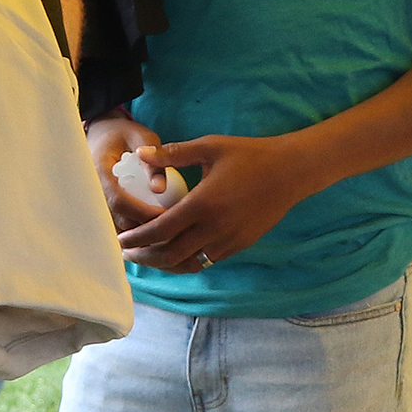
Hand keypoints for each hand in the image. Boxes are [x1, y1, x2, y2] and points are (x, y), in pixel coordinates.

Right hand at [88, 114, 172, 227]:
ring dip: (137, 230)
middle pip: (116, 219)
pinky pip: (112, 224)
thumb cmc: (123, 134)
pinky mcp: (95, 206)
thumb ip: (153, 160)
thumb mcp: (141, 137)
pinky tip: (148, 223)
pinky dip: (130, 227)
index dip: (143, 212)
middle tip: (169, 225)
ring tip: (161, 225)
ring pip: (113, 226)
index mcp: (98, 170)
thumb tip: (161, 189)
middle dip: (143, 226)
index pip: (118, 201)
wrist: (100, 135)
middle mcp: (89, 189)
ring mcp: (90, 200)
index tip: (167, 215)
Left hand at [115, 132, 329, 269]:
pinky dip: (187, 262)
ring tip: (148, 257)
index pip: (160, 230)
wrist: (291, 171)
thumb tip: (140, 154)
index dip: (137, 239)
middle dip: (144, 256)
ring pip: (188, 264)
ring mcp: (229, 240)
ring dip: (164, 264)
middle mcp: (214, 228)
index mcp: (202, 204)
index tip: (121, 239)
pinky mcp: (240, 245)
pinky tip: (176, 253)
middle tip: (127, 253)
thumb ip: (172, 153)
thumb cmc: (249, 155)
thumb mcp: (210, 147)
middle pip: (170, 255)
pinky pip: (207, 260)